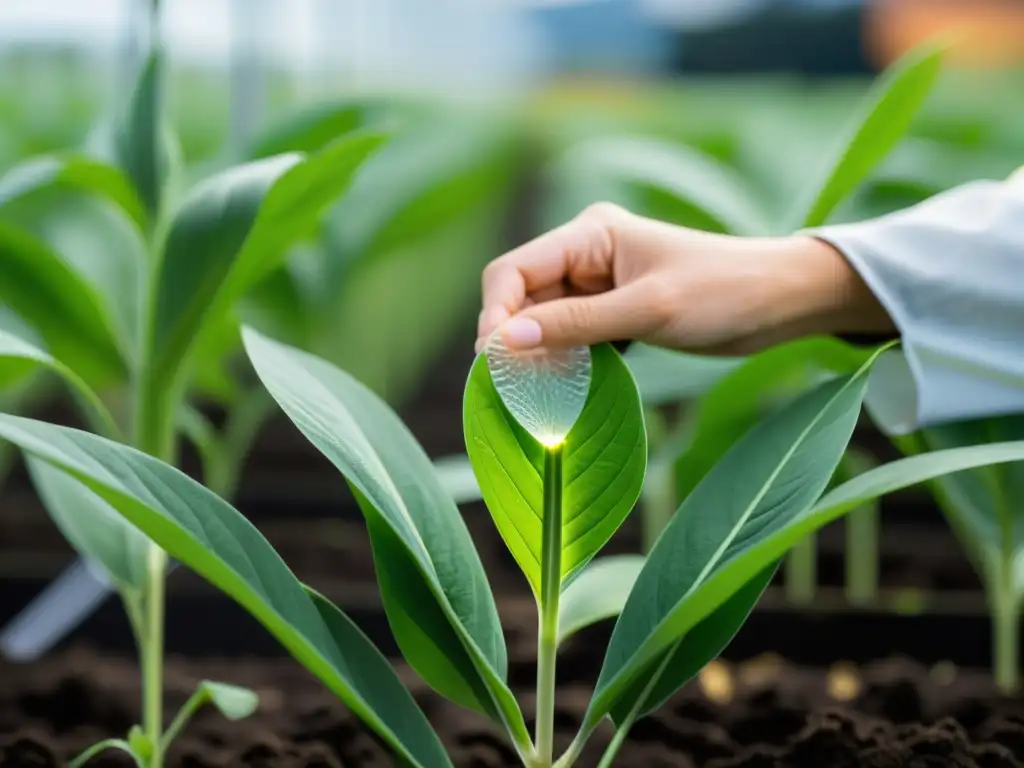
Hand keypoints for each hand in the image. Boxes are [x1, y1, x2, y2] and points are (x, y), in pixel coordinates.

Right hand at [476, 203, 893, 354]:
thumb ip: (577, 324)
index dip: (496, 313)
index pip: (515, 269)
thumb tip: (506, 342)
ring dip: (535, 352)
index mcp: (591, 233)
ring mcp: (599, 282)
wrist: (782, 301)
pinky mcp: (614, 309)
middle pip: (523, 295)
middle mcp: (587, 253)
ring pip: (543, 318)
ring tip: (528, 392)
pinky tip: (557, 385)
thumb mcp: (649, 310)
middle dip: (512, 337)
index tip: (492, 360)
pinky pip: (570, 333)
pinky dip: (560, 358)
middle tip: (506, 387)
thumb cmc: (725, 292)